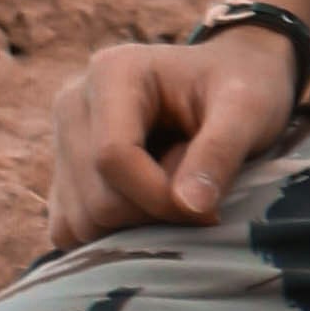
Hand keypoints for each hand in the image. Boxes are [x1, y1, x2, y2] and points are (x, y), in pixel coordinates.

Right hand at [48, 24, 306, 250]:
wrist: (230, 83)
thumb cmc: (243, 89)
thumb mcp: (247, 110)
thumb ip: (220, 152)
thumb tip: (191, 207)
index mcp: (111, 73)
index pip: (112, 157)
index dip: (159, 198)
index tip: (208, 210)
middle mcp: (73, 103)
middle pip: (95, 197)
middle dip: (152, 214)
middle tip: (197, 197)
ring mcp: (62, 139)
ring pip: (80, 221)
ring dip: (134, 228)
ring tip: (173, 193)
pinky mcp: (63, 173)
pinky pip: (69, 229)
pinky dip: (110, 237)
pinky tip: (148, 212)